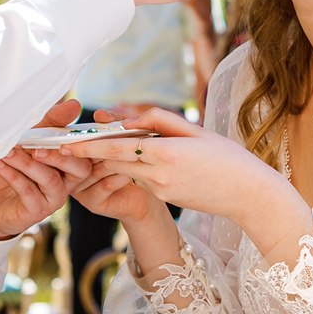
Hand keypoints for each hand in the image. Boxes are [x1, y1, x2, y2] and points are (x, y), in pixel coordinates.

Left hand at [0, 100, 90, 242]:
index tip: (61, 129)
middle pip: (79, 168)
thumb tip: (74, 105)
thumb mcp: (28, 141)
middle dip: (58, 155)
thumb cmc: (13, 168)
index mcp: (70, 162)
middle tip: (37, 146)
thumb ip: (49, 125)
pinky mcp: (37, 211)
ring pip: (50, 179)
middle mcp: (68, 181)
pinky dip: (13, 176)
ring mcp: (54, 197)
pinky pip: (29, 191)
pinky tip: (0, 165)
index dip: (79, 140)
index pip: (84, 150)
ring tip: (8, 152)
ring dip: (27, 163)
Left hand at [61, 107, 284, 225]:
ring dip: (113, 159)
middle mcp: (158, 174)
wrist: (249, 194)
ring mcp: (160, 189)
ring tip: (98, 148)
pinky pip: (140, 179)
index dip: (86, 145)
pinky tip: (138, 160)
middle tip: (63, 144)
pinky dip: (133, 168)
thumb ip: (156, 119)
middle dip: (91, 153)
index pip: (115, 147)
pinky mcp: (165, 198)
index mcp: (165, 153)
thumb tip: (122, 115)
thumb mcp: (194, 130)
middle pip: (112, 160)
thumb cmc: (227, 157)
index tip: (63, 143)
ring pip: (124, 169)